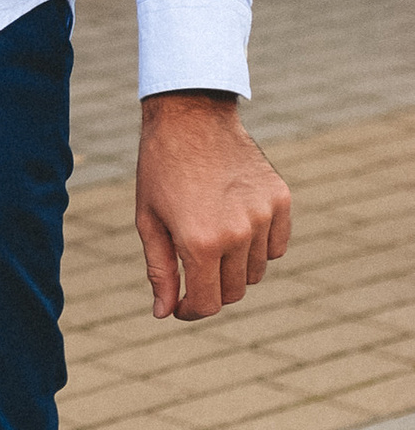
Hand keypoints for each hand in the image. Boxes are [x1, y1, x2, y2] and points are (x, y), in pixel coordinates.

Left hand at [134, 91, 291, 320]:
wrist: (190, 117)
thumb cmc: (161, 169)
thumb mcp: (149, 221)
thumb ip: (160, 271)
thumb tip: (164, 312)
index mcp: (201, 242)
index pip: (207, 303)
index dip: (190, 311)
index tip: (181, 307)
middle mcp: (239, 234)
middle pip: (232, 291)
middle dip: (210, 290)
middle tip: (192, 271)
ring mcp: (264, 216)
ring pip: (255, 271)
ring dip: (234, 268)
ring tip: (211, 240)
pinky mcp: (281, 200)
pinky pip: (276, 246)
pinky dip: (259, 248)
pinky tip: (237, 228)